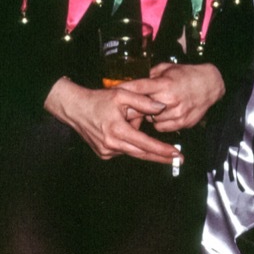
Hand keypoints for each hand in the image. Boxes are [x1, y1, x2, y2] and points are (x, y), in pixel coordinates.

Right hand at [43, 77, 180, 162]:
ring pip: (132, 150)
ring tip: (126, 119)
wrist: (74, 108)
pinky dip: (129, 142)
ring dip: (140, 141)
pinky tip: (121, 127)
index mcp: (117, 130)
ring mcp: (106, 151)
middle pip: (142, 154)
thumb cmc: (98, 99)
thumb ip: (143, 101)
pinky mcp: (103, 153)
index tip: (176, 154)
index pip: (145, 144)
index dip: (162, 150)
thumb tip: (162, 107)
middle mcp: (112, 144)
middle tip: (178, 158)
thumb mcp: (122, 94)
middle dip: (161, 156)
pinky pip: (123, 149)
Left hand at [126, 62, 224, 132]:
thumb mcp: (168, 68)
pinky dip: (161, 122)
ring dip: (150, 115)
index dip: (124, 89)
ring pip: (151, 120)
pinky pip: (162, 127)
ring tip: (158, 107)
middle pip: (142, 108)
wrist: (211, 85)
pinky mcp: (182, 123)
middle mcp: (169, 99)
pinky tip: (166, 114)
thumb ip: (151, 75)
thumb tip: (135, 81)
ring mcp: (176, 113)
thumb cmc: (188, 75)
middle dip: (137, 108)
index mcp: (165, 84)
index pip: (138, 87)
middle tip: (133, 106)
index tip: (112, 92)